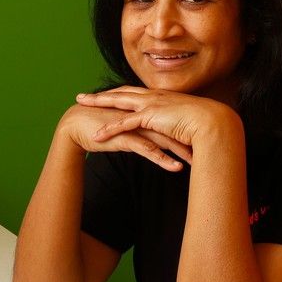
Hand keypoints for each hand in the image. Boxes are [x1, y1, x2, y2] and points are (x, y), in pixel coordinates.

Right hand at [57, 99, 192, 171]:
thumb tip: (151, 141)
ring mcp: (133, 126)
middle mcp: (140, 117)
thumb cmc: (96, 128)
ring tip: (196, 163)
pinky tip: (175, 168)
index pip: (168, 121)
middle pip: (171, 128)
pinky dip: (163, 159)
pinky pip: (148, 150)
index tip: (201, 141)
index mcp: (140, 112)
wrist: (73, 127)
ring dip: (181, 152)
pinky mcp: (125, 137)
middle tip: (207, 152)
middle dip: (189, 140)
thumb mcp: (122, 130)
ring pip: (163, 139)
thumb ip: (137, 131)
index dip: (185, 130)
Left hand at [77, 86, 238, 150]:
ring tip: (81, 108)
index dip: (117, 94)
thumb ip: (175, 120)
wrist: (213, 122)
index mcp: (160, 96)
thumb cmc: (204, 123)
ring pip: (117, 102)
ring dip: (98, 105)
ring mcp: (150, 104)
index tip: (104, 95)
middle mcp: (153, 96)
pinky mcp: (150, 116)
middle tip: (82, 97)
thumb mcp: (185, 119)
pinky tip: (97, 135)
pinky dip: (109, 129)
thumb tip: (173, 126)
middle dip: (100, 95)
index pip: (133, 93)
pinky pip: (124, 124)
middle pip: (119, 93)